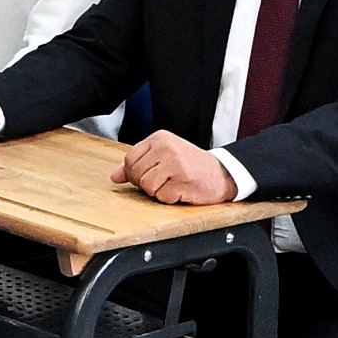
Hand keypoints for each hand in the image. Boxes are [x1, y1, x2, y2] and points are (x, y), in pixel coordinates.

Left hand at [118, 128, 237, 206]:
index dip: (134, 173)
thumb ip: (139, 164)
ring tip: (173, 184)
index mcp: (159, 138)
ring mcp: (175, 163)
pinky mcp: (182, 180)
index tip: (149, 175)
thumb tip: (115, 176)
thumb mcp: (163, 157)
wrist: (222, 173)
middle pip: (136, 174)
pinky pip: (162, 196)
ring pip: (147, 186)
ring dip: (158, 192)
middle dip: (146, 184)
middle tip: (164, 181)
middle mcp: (166, 148)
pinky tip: (181, 190)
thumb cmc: (191, 165)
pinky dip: (170, 198)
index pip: (130, 159)